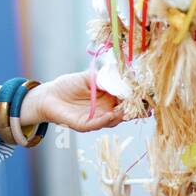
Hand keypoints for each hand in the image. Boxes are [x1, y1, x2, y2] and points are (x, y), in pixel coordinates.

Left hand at [21, 65, 138, 132]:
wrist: (48, 95)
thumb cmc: (68, 85)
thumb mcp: (89, 77)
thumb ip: (105, 76)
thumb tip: (122, 71)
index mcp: (109, 99)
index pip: (127, 100)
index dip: (137, 97)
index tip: (147, 92)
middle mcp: (105, 111)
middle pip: (124, 112)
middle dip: (134, 109)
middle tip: (143, 104)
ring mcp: (95, 119)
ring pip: (112, 120)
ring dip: (120, 115)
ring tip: (126, 108)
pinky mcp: (82, 124)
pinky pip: (94, 125)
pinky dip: (103, 121)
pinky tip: (110, 115)